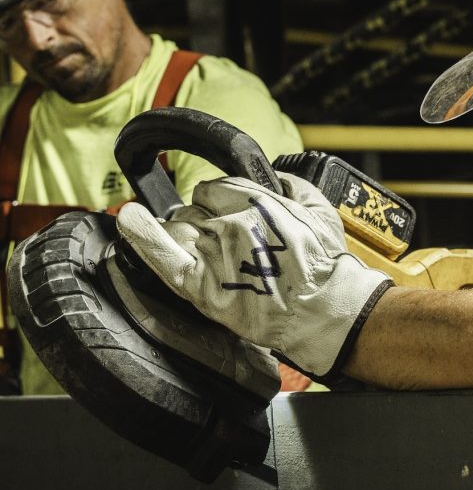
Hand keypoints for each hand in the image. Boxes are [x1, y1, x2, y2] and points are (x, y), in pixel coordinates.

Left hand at [116, 173, 391, 379]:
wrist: (324, 312)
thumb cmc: (325, 266)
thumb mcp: (321, 210)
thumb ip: (293, 185)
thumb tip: (273, 178)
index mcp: (257, 203)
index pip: (215, 189)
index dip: (221, 200)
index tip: (229, 213)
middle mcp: (230, 224)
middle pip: (195, 208)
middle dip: (205, 218)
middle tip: (226, 240)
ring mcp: (212, 254)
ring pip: (179, 228)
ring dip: (185, 232)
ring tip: (201, 246)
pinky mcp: (200, 287)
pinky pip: (162, 256)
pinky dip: (141, 235)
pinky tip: (129, 219)